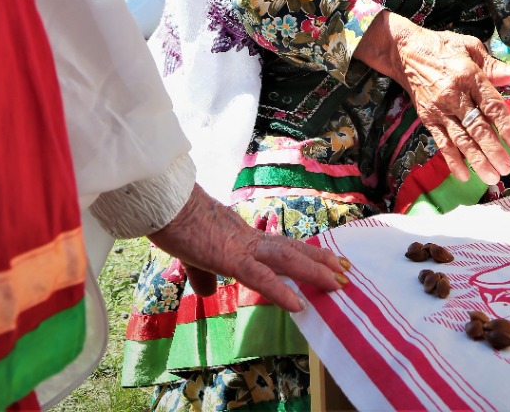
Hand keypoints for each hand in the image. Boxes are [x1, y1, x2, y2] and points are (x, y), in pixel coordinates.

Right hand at [147, 185, 345, 309]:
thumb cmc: (174, 224)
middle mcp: (249, 240)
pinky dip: (281, 292)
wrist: (163, 205)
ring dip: (315, 271)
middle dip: (320, 262)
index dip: (304, 255)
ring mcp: (242, 247)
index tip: (326, 262)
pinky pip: (261, 278)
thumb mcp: (192, 255)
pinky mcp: (231, 258)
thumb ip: (204, 275)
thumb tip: (208, 293)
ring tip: (338, 283)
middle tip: (346, 273)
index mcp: (241, 239)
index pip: (280, 247)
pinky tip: (299, 305)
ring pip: (287, 259)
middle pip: (292, 250)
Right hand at [354, 11, 509, 185]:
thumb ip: (494, 65)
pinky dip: (452, 161)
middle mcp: (453, 95)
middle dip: (493, 150)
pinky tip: (464, 175)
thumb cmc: (444, 47)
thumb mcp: (471, 47)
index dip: (506, 125)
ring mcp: (439, 109)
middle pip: (477, 127)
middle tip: (507, 168)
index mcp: (469, 76)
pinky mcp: (427, 118)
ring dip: (476, 160)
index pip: (491, 104)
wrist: (405, 51)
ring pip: (460, 139)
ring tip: (491, 176)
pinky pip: (441, 143)